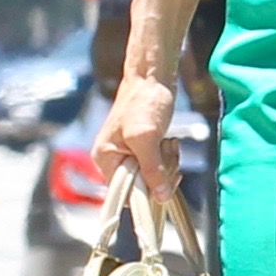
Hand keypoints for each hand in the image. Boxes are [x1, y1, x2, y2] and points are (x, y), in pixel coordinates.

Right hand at [92, 71, 180, 202]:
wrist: (153, 78)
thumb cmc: (144, 102)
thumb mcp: (147, 137)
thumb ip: (152, 168)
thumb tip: (161, 197)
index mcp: (105, 158)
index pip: (124, 194)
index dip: (146, 192)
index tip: (164, 178)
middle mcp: (114, 159)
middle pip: (142, 186)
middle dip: (161, 172)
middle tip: (166, 149)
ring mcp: (129, 154)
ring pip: (154, 176)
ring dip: (167, 163)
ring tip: (168, 143)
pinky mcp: (144, 148)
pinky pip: (159, 165)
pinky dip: (168, 157)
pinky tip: (170, 142)